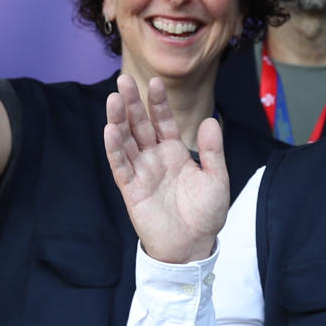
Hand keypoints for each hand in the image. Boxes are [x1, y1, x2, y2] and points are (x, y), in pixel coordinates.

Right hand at [104, 73, 228, 264]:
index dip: (159, 103)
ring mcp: (141, 171)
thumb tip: (211, 120)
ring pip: (126, 141)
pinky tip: (109, 129)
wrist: (194, 245)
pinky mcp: (131, 188)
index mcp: (174, 152)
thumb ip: (212, 151)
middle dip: (132, 103)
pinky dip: (114, 148)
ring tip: (113, 99)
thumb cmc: (206, 214)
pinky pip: (120, 165)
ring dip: (118, 120)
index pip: (163, 121)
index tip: (156, 82)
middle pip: (139, 125)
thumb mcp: (216, 178)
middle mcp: (154, 158)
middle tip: (123, 80)